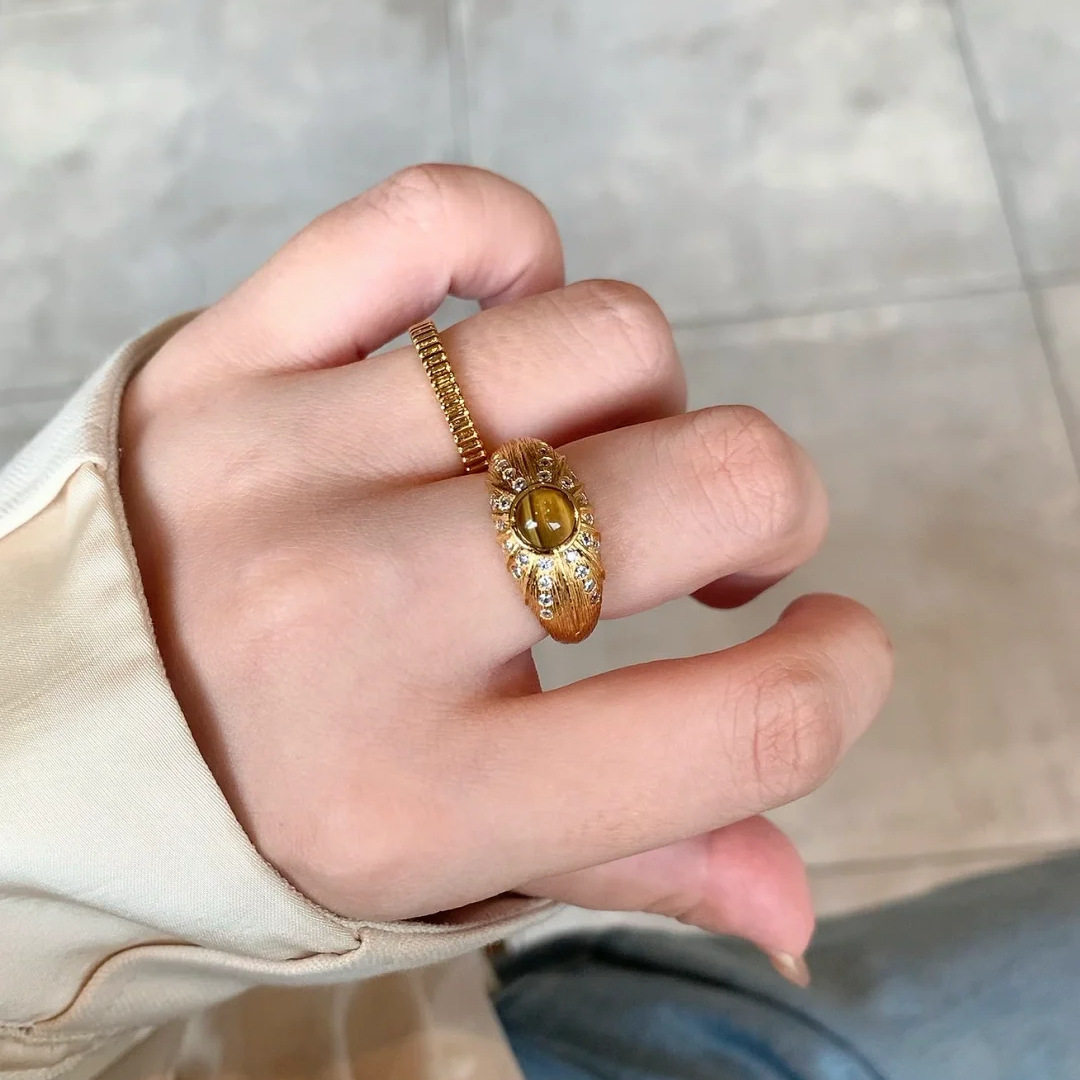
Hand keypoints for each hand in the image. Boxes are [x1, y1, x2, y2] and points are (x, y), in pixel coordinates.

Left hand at [119, 165, 891, 963]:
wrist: (46, 719)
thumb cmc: (262, 804)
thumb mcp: (435, 872)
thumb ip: (626, 873)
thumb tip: (792, 905)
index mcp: (425, 794)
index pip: (739, 727)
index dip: (843, 675)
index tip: (829, 644)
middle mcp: (359, 618)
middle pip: (705, 485)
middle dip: (774, 508)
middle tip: (726, 545)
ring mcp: (288, 461)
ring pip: (598, 339)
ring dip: (653, 396)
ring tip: (600, 453)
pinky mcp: (231, 350)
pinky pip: (435, 222)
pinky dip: (519, 252)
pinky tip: (514, 328)